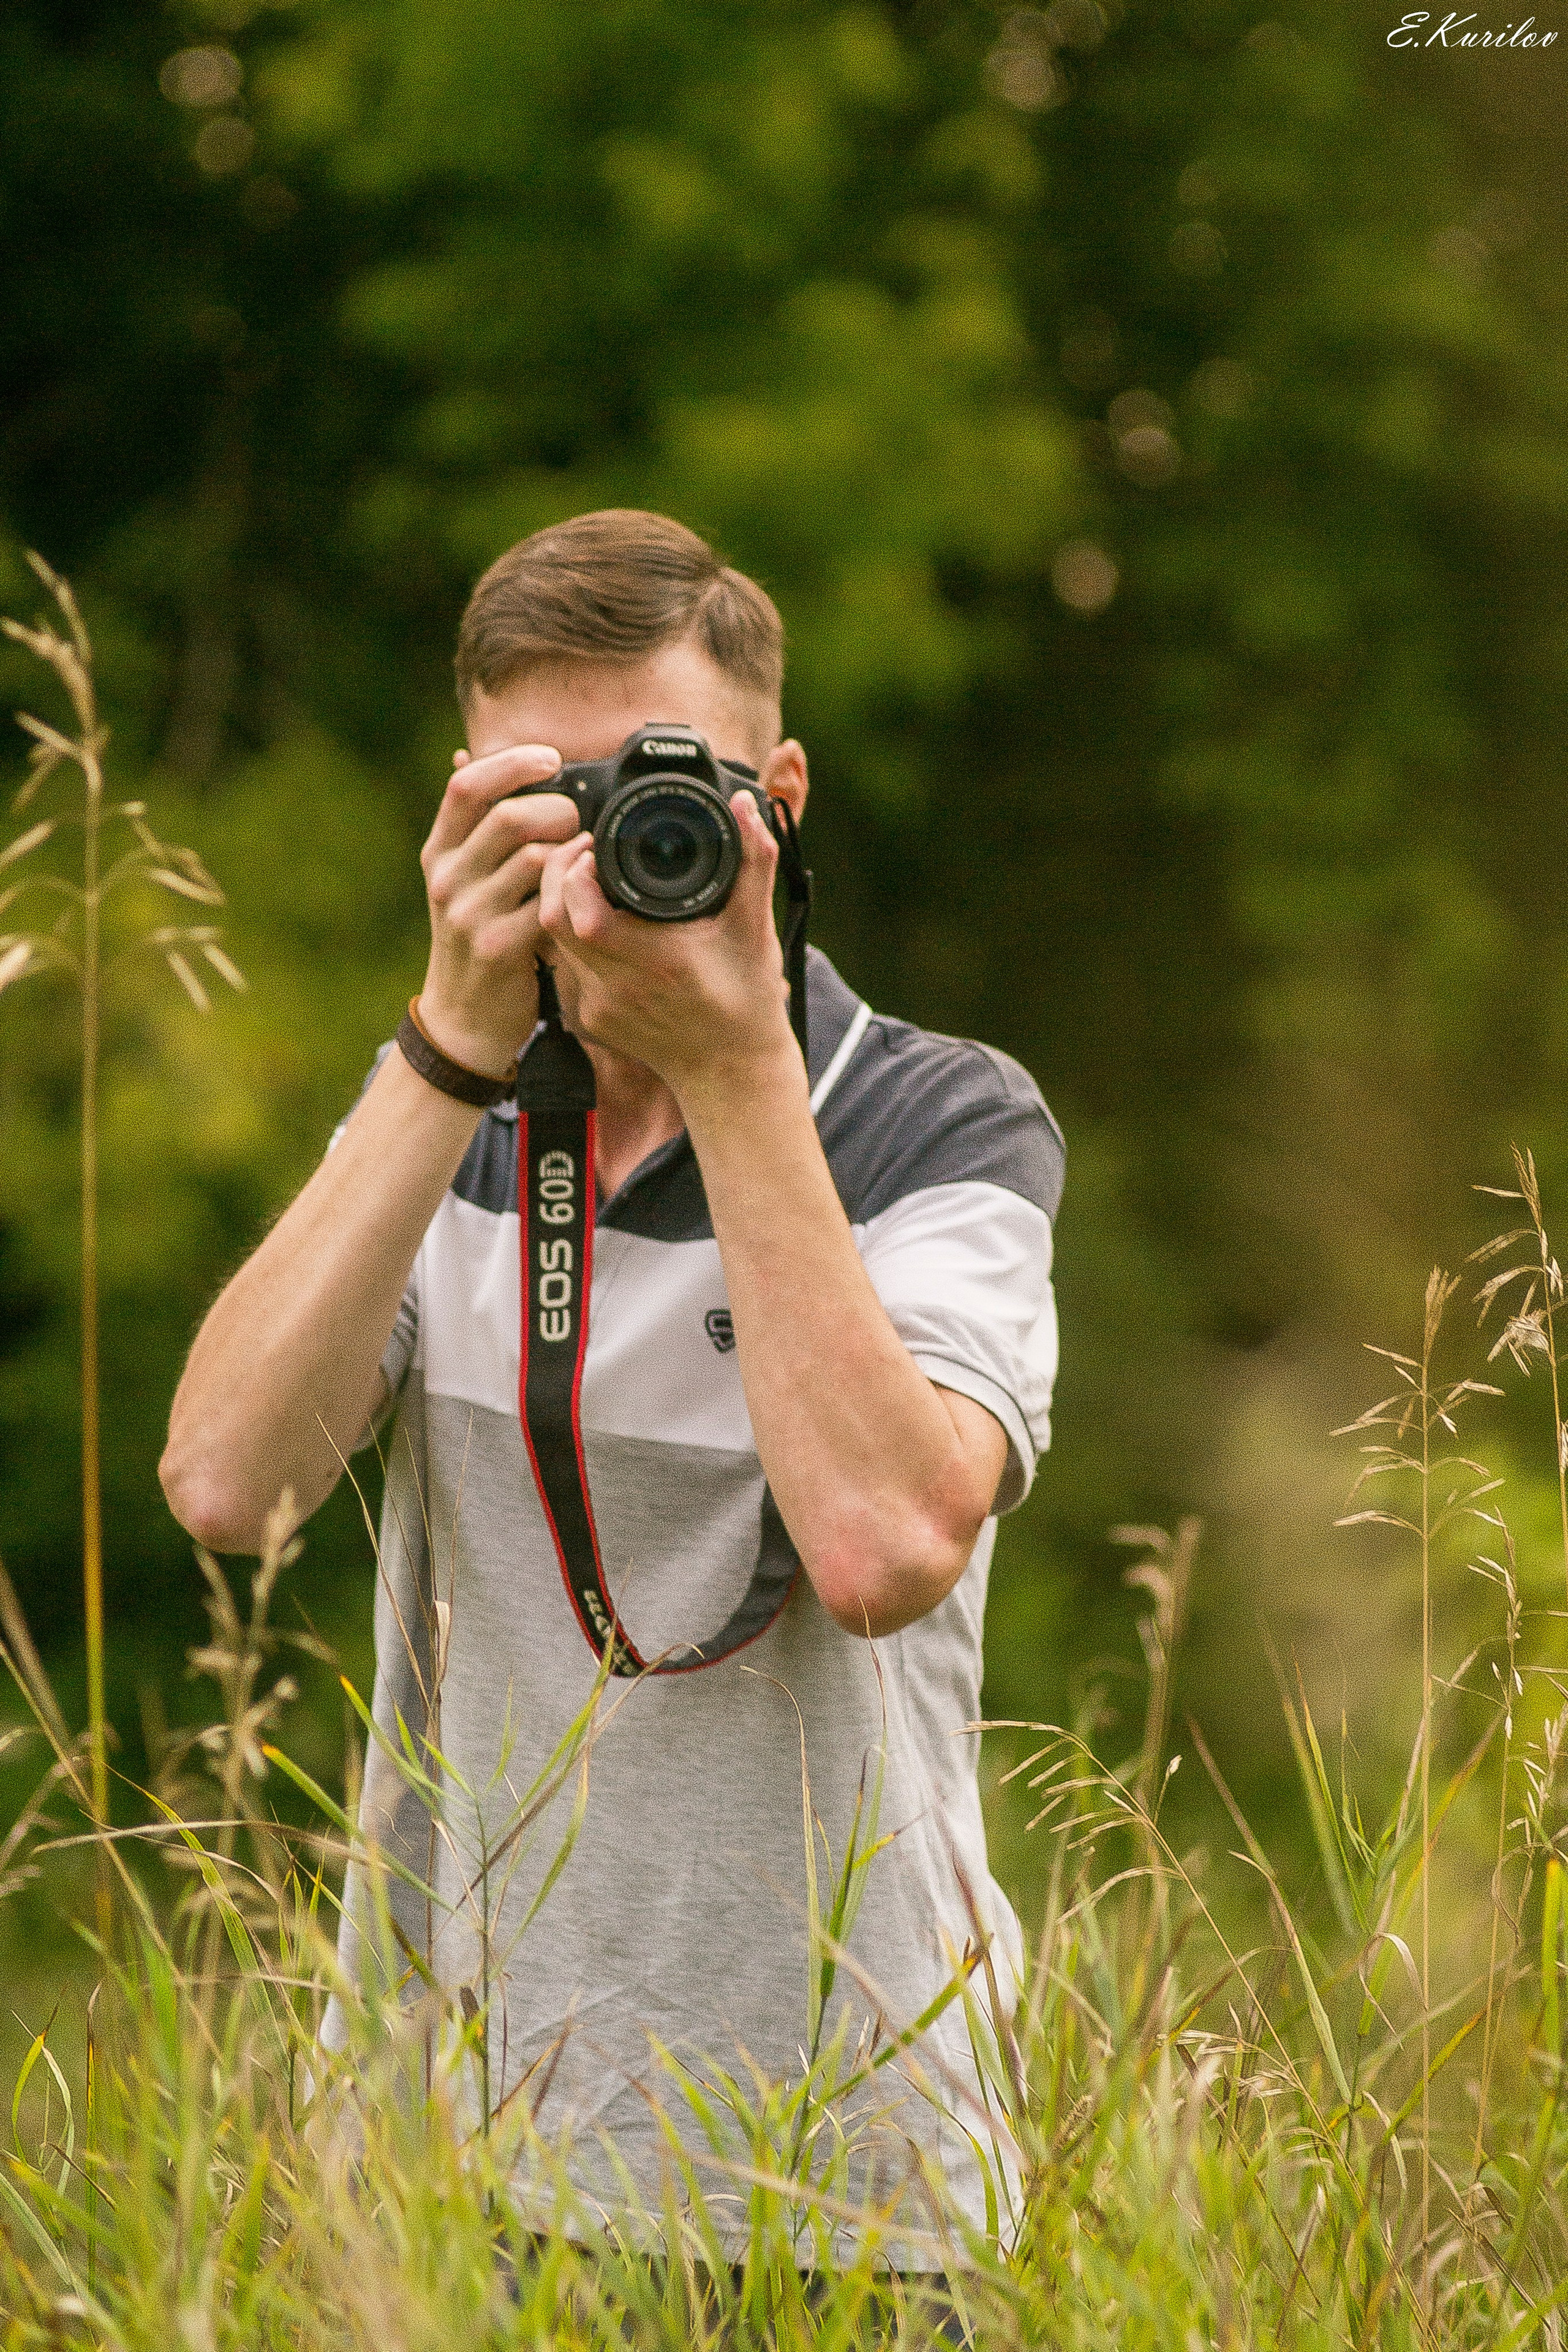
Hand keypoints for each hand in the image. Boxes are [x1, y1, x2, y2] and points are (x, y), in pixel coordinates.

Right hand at [417, 745, 580, 1075]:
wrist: (463, 1019)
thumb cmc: (475, 937)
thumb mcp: (461, 878)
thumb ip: (472, 826)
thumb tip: (469, 757)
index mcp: (439, 851)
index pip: (466, 785)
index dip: (513, 762)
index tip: (553, 759)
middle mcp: (447, 877)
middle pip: (509, 816)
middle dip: (559, 812)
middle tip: (579, 826)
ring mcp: (468, 913)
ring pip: (534, 858)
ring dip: (572, 854)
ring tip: (583, 863)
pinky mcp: (497, 947)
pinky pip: (548, 905)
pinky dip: (574, 894)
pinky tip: (582, 897)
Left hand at [536, 791, 799, 1099]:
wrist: (730, 1073)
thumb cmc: (748, 1002)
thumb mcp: (755, 928)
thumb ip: (753, 862)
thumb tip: (745, 807)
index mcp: (656, 962)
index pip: (582, 911)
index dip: (576, 868)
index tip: (597, 843)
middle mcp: (617, 987)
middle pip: (552, 918)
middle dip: (558, 873)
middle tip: (585, 849)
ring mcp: (597, 1007)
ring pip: (552, 940)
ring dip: (560, 902)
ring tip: (588, 876)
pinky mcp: (588, 1019)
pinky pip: (563, 963)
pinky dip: (570, 934)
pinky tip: (595, 919)